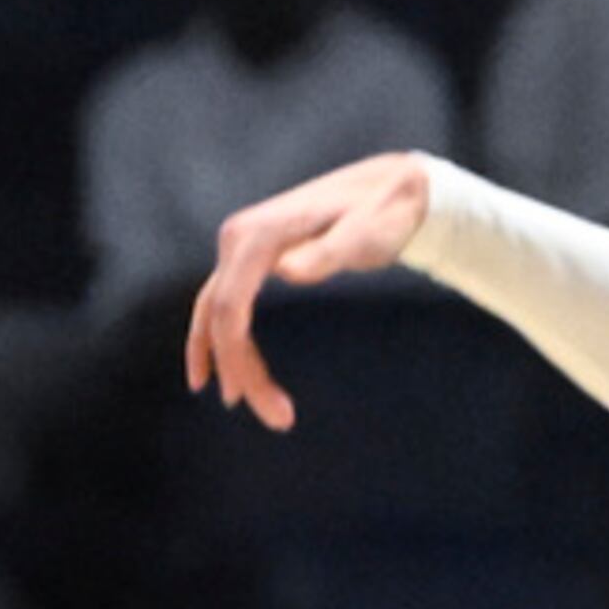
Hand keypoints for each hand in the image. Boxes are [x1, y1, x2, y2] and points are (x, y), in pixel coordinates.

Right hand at [184, 152, 437, 429]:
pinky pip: (224, 303)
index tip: (267, 405)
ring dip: (226, 360)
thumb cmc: (383, 215)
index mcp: (257, 236)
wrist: (392, 188)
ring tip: (241, 404)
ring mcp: (241, 245)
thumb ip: (328, 253)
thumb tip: (287, 272)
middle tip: (279, 419)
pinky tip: (228, 371)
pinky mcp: (251, 256)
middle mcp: (238, 237)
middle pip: (218, 316)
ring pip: (216, 312)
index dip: (239, 361)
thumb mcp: (364, 236)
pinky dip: (223, 339)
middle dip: (239, 370)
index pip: (228, 310)